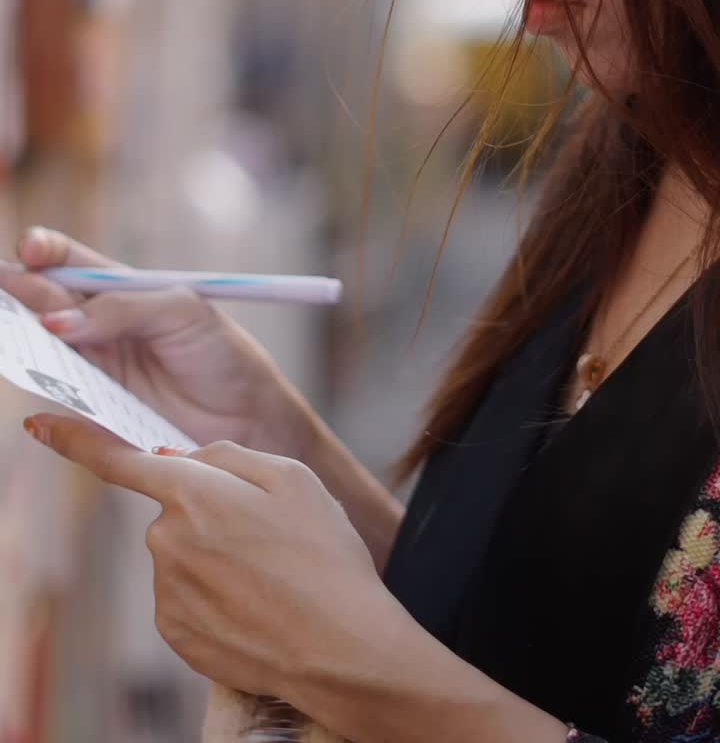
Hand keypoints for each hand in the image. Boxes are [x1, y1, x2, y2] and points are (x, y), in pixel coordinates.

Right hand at [0, 228, 316, 452]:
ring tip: (7, 325)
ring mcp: (96, 367)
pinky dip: (38, 382)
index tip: (32, 249)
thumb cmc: (222, 355)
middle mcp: (101, 325)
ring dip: (20, 334)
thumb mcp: (181, 313)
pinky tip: (26, 369)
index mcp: (123, 290)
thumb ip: (122, 309)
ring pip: (44, 345)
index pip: (72, 262)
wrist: (249, 418)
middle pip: (46, 300)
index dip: (46, 252)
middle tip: (2, 282)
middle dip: (20, 288)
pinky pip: (57, 393)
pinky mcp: (95, 409)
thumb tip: (58, 322)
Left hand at [24, 414, 387, 702]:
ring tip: (269, 577)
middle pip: (174, 509)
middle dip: (210, 513)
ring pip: (180, 552)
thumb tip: (180, 457)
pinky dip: (212, 594)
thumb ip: (229, 456)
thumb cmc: (324, 557)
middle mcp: (168, 541)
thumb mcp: (294, 478)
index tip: (38, 425)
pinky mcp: (175, 633)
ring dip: (213, 556)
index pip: (119, 460)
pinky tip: (253, 605)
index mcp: (196, 493)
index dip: (74, 438)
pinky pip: (184, 594)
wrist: (341, 649)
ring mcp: (167, 591)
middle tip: (267, 538)